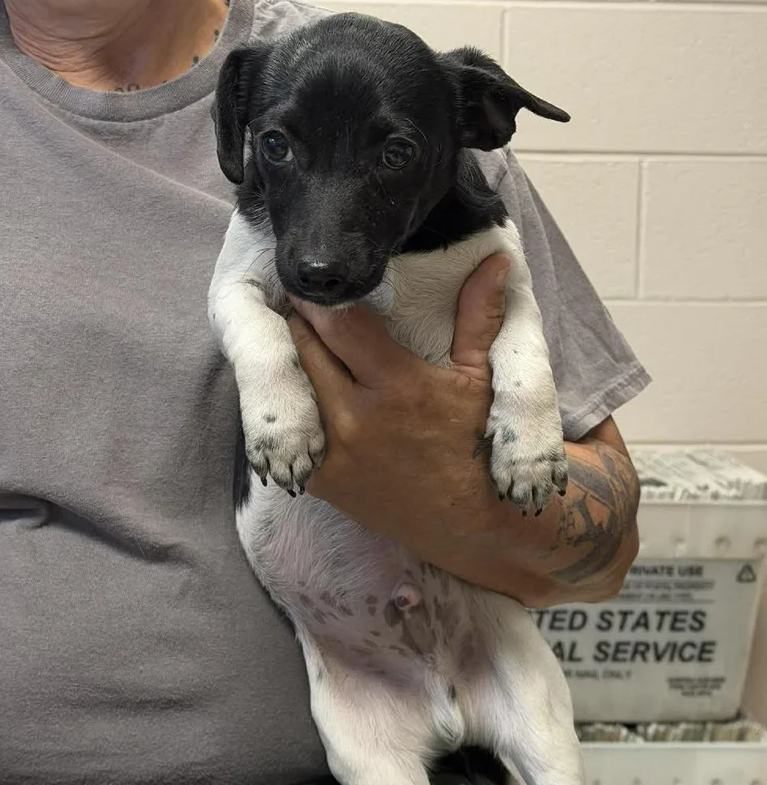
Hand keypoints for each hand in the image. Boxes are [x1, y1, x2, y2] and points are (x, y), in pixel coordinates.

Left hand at [287, 254, 509, 555]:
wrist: (464, 524)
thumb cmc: (474, 446)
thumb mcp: (481, 380)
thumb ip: (478, 317)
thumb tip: (496, 261)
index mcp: (398, 387)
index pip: (337, 324)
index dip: (322, 297)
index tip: (316, 281)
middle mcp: (356, 419)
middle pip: (301, 347)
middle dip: (300, 322)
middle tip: (304, 306)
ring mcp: (331, 454)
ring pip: (287, 385)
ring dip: (291, 359)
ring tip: (298, 340)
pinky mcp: (317, 479)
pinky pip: (289, 426)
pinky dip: (293, 402)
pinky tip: (302, 388)